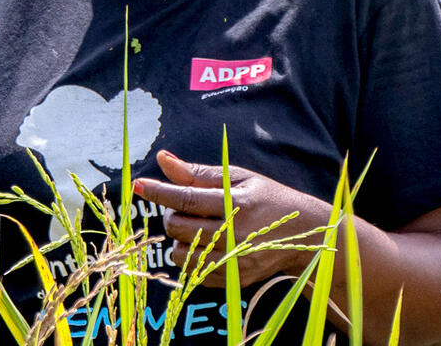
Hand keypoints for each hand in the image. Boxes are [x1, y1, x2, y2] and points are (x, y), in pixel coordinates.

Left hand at [131, 150, 325, 286]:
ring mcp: (235, 262)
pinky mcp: (233, 280)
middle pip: (178, 227)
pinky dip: (191, 256)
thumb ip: (198, 173)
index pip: (187, 198)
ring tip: (199, 227)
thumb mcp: (237, 178)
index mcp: (237, 204)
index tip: (138, 184)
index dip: (159, 191)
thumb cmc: (265, 198)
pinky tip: (208, 244)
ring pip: (179, 253)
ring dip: (179, 238)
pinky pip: (192, 271)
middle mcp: (236, 235)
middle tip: (188, 208)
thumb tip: (163, 159)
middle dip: (173, 214)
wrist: (302, 234)